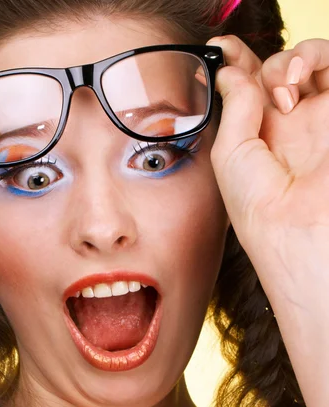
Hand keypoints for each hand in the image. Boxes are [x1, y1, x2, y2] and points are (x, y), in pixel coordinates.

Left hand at [208, 35, 328, 309]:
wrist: (296, 228)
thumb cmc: (259, 206)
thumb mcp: (229, 154)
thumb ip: (234, 106)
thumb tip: (230, 71)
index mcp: (257, 140)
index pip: (248, 90)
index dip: (235, 64)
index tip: (218, 49)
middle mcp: (287, 127)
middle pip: (275, 72)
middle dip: (257, 61)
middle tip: (242, 71)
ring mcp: (316, 120)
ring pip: (307, 64)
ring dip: (288, 59)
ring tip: (280, 87)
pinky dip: (315, 57)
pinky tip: (295, 81)